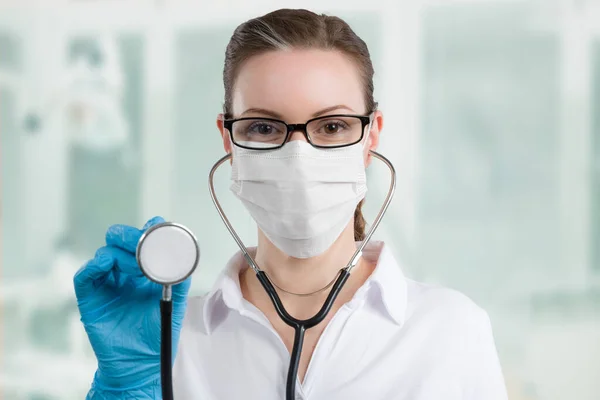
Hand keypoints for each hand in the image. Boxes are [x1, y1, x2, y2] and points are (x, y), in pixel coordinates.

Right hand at [74, 216, 191, 390]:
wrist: (141, 362)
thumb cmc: (158, 333)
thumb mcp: (176, 302)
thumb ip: (180, 279)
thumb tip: (186, 257)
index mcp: (145, 270)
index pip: (142, 241)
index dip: (148, 230)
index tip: (156, 226)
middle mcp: (124, 272)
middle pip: (119, 242)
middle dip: (129, 236)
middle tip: (140, 242)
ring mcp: (106, 283)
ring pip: (105, 254)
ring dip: (119, 253)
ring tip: (135, 267)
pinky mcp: (90, 297)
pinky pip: (85, 275)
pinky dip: (94, 265)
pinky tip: (106, 264)